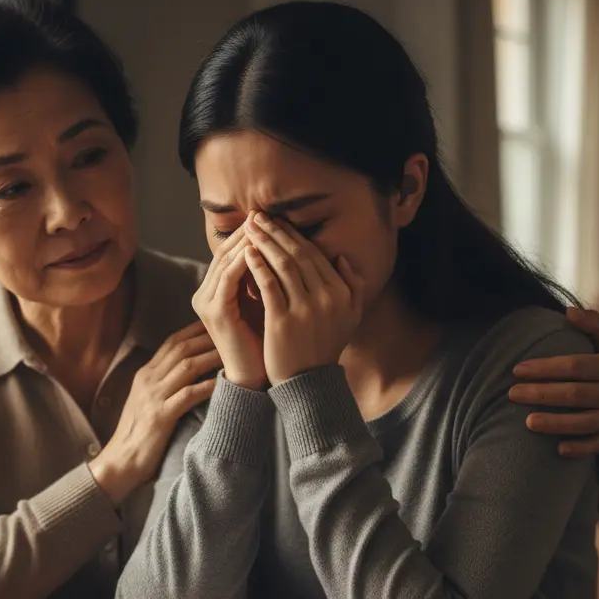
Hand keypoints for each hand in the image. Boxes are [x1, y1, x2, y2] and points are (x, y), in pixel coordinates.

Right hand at [90, 321, 218, 502]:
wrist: (120, 462)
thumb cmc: (137, 436)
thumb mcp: (145, 402)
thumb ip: (162, 385)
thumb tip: (186, 373)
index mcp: (145, 375)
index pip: (171, 342)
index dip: (195, 330)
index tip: (217, 322)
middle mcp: (147, 380)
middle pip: (180, 348)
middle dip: (207, 337)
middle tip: (233, 329)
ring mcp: (153, 397)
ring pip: (186, 366)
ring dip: (211, 356)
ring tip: (233, 351)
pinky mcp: (160, 416)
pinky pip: (188, 395)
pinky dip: (207, 386)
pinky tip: (224, 382)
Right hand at [191, 215, 266, 389]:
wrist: (256, 377)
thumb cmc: (264, 341)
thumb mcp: (263, 302)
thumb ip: (265, 277)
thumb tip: (283, 247)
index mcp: (214, 291)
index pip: (230, 253)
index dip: (249, 235)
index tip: (271, 219)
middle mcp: (205, 294)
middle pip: (225, 252)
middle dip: (247, 233)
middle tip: (267, 214)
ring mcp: (207, 303)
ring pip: (225, 261)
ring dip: (247, 242)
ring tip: (267, 226)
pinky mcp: (215, 312)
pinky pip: (229, 278)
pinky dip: (245, 262)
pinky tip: (263, 250)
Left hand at [244, 212, 364, 385]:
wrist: (307, 383)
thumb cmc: (323, 347)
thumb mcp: (349, 317)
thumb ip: (352, 287)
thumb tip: (342, 258)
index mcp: (341, 293)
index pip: (314, 255)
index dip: (293, 235)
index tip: (276, 221)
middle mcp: (327, 298)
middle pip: (297, 254)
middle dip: (275, 231)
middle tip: (257, 216)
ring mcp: (305, 309)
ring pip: (282, 265)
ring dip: (264, 242)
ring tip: (249, 228)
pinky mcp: (282, 320)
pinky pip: (268, 285)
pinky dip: (257, 266)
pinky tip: (247, 253)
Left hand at [509, 306, 598, 456]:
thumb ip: (592, 324)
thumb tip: (568, 311)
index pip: (575, 366)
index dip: (546, 368)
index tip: (517, 370)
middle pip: (575, 395)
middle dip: (542, 394)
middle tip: (512, 394)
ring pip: (584, 423)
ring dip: (556, 423)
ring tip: (527, 422)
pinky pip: (596, 445)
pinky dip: (579, 448)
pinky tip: (557, 449)